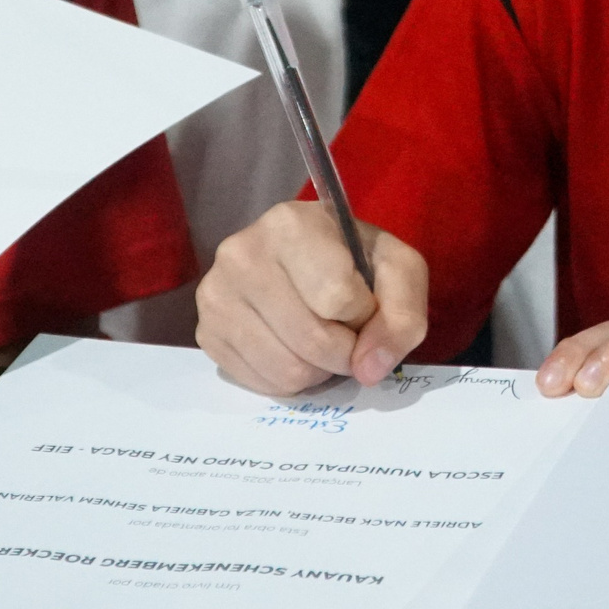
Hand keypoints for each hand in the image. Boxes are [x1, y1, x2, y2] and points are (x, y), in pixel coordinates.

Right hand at [196, 201, 426, 395]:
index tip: (363, 301)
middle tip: (347, 334)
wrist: (307, 259)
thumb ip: (402, 316)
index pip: (337, 298)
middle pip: (311, 341)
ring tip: (321, 340)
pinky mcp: (205, 332)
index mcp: (290, 225)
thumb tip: (368, 370)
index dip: (364, 314)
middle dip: (344, 351)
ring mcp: (215, 295)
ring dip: (319, 370)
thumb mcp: (399, 271)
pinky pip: (260, 383)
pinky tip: (293, 349)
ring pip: (286, 369)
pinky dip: (289, 380)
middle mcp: (241, 254)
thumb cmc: (354, 259)